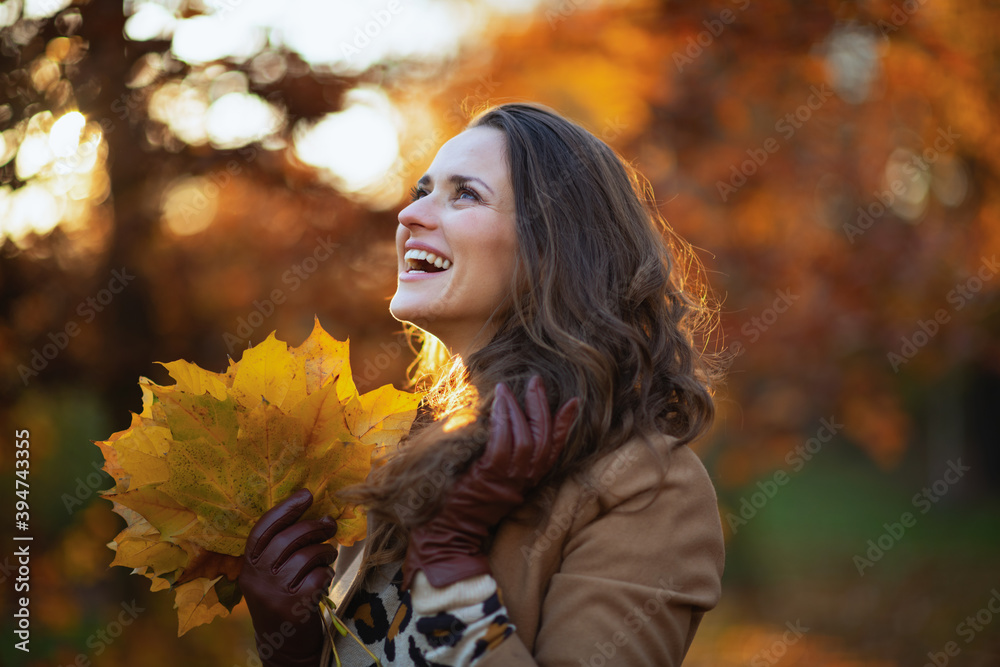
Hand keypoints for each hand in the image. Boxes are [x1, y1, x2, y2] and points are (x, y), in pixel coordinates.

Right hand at [239, 489, 338, 666]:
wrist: (284, 647)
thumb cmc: (283, 600)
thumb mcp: (271, 575)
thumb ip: (282, 548)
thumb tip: (314, 513)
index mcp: (249, 566)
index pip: (263, 529)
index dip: (285, 508)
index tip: (306, 494)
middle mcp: (257, 578)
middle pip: (288, 538)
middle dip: (314, 526)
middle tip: (329, 524)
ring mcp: (273, 594)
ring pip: (306, 555)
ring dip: (324, 552)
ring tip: (328, 556)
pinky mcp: (293, 608)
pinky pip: (318, 576)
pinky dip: (326, 574)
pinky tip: (324, 579)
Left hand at [402, 375, 579, 589]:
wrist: (449, 535)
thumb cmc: (465, 506)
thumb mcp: (493, 481)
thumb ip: (504, 458)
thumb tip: (505, 425)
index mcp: (528, 480)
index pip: (554, 448)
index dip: (564, 424)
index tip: (573, 401)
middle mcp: (524, 479)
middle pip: (542, 436)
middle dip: (541, 405)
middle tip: (536, 381)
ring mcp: (509, 477)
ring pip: (523, 436)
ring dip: (516, 408)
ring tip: (506, 389)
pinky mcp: (490, 475)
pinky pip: (503, 441)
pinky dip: (503, 420)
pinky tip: (499, 404)